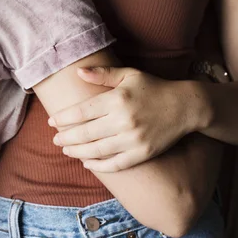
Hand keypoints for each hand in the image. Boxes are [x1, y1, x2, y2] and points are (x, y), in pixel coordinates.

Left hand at [48, 67, 206, 171]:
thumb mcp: (129, 74)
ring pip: (97, 150)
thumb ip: (102, 74)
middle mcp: (124, 121)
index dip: (64, 118)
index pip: (82, 112)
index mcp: (118, 100)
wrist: (185, 107)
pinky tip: (87, 162)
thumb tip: (78, 72)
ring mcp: (133, 140)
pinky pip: (115, 164)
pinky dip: (98, 165)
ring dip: (77, 152)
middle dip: (66, 137)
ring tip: (66, 150)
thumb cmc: (153, 88)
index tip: (53, 121)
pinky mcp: (142, 154)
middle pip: (86, 133)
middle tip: (55, 139)